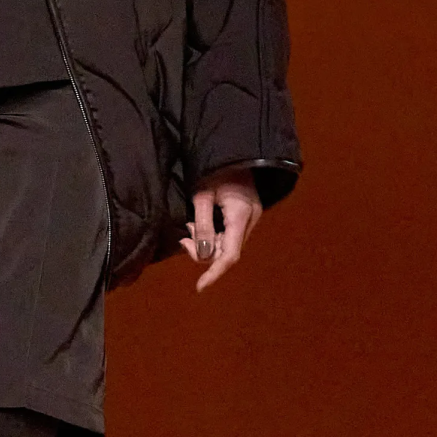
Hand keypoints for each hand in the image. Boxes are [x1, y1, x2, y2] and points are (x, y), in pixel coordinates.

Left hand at [179, 167, 262, 290]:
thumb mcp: (202, 196)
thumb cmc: (214, 168)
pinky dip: (215, 235)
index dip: (214, 273)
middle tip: (184, 235)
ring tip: (192, 224)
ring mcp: (252, 217)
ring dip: (208, 242)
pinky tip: (202, 222)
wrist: (233, 149)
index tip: (200, 287)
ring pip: (229, 244)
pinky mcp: (248, 214)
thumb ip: (202, 226)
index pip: (230, 255)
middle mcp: (251, 219)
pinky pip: (231, 234)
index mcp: (241, 215)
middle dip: (204, 250)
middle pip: (228, 251)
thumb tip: (201, 256)